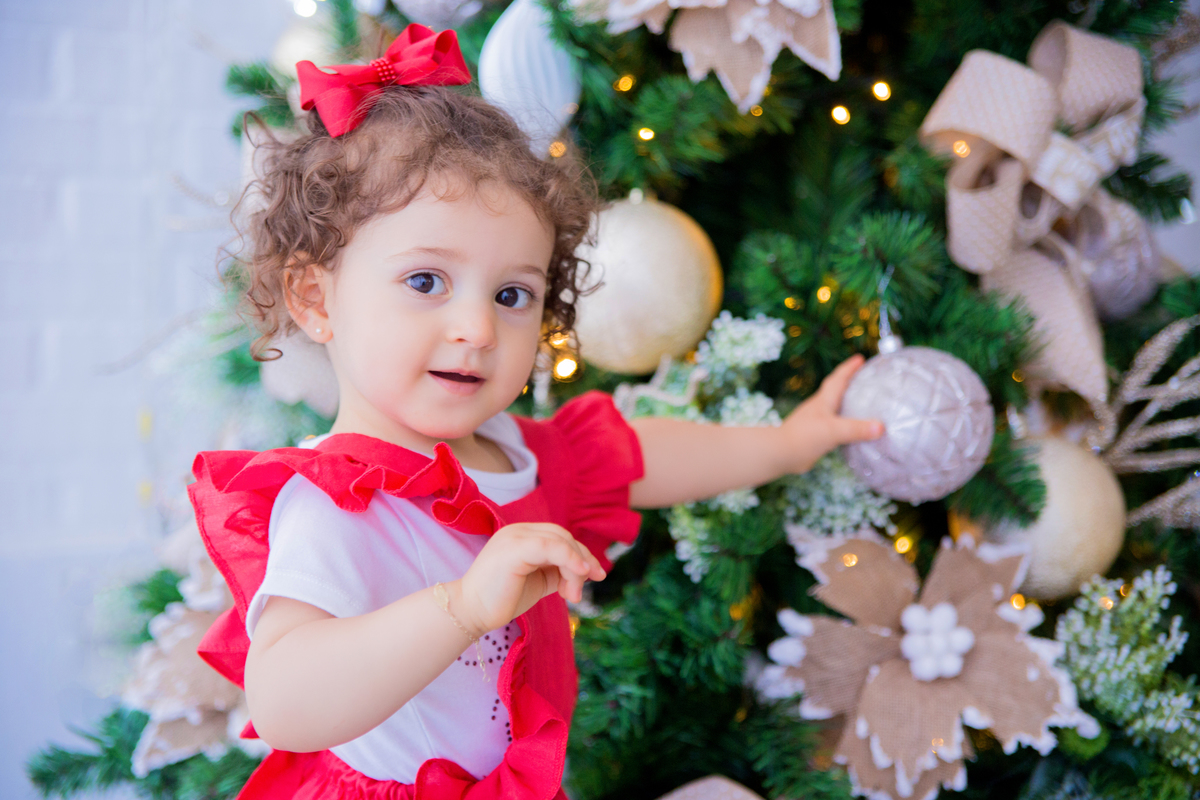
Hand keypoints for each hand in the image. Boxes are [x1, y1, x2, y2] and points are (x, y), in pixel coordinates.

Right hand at [454, 522, 605, 635]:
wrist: (471, 612)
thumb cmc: (502, 600)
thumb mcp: (538, 580)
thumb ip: (558, 570)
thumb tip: (585, 570)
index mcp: (522, 535)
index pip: (560, 537)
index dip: (581, 555)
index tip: (594, 577)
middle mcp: (519, 530)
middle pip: (564, 537)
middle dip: (583, 562)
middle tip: (584, 590)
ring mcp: (515, 536)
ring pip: (561, 541)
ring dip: (576, 568)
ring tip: (573, 596)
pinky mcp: (515, 548)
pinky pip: (552, 547)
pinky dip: (570, 559)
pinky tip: (579, 575)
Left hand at [780, 354, 883, 473]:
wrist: (780, 453)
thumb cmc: (804, 437)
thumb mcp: (834, 431)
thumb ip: (857, 429)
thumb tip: (881, 427)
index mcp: (823, 401)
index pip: (838, 378)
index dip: (849, 367)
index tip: (860, 358)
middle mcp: (819, 407)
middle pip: (834, 389)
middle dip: (848, 381)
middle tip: (863, 377)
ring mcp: (815, 421)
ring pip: (833, 406)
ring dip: (845, 402)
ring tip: (861, 403)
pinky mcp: (813, 435)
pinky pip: (833, 424)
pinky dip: (843, 422)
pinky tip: (851, 430)